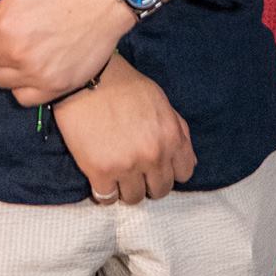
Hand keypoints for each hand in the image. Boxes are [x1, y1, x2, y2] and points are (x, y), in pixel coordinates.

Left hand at [0, 0, 133, 105]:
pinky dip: (22, 85)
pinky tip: (31, 67)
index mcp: (5, 22)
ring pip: (0, 78)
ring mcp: (37, 74)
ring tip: (19, 46)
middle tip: (8, 26)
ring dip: (4, 63)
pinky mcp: (55, 87)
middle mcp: (17, 53)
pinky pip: (23, 97)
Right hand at [52, 54, 196, 203]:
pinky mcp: (100, 171)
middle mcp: (153, 155)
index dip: (170, 169)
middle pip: (160, 190)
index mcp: (171, 136)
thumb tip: (189, 163)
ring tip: (116, 173)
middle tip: (134, 169)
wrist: (86, 77)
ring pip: (134, 198)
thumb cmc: (123, 84)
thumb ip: (178, 131)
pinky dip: (104, 191)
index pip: (184, 173)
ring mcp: (127, 165)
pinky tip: (100, 176)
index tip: (157, 165)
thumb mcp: (160, 101)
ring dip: (126, 188)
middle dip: (149, 181)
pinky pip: (107, 198)